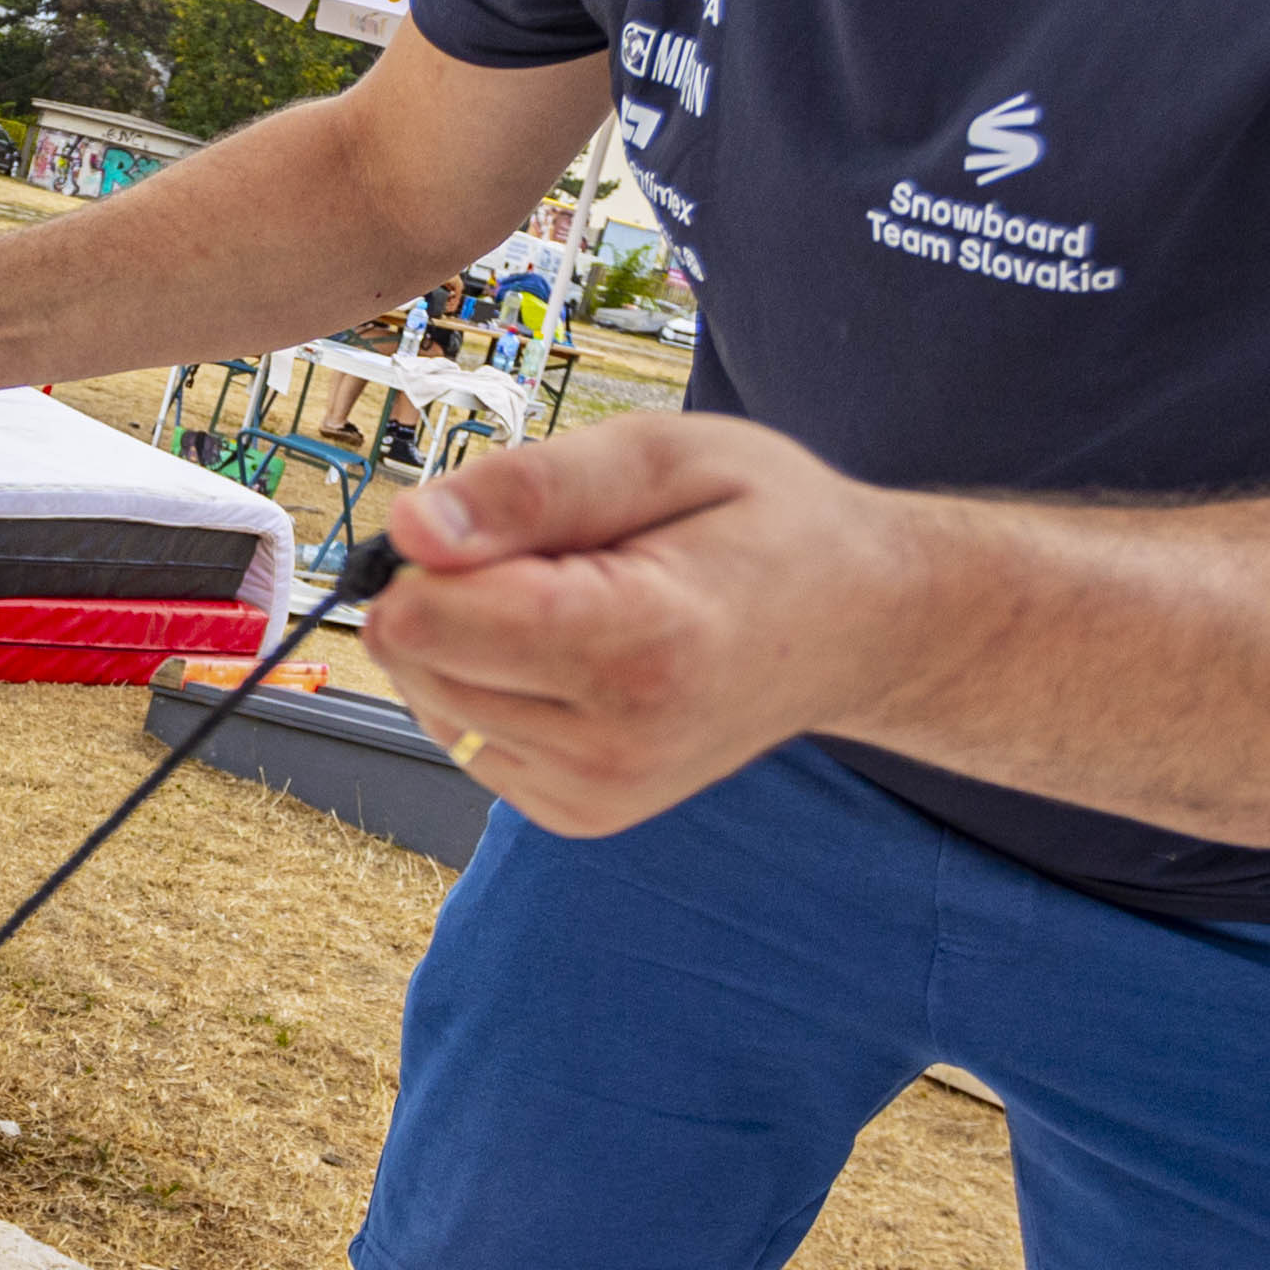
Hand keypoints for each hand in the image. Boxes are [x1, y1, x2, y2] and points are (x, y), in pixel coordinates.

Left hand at [364, 412, 941, 836]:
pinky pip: (463, 736)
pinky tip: (575, 654)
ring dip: (472, 640)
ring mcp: (597, 795)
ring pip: (428, 702)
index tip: (510, 520)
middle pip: (417, 661)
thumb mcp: (664, 455)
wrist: (859, 626)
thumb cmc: (768, 524)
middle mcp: (615, 746)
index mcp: (641, 648)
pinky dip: (493, 685)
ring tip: (584, 604)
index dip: (437, 553)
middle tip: (568, 558)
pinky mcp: (579, 814)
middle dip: (455, 592)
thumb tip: (410, 530)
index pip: (433, 620)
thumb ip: (531, 490)